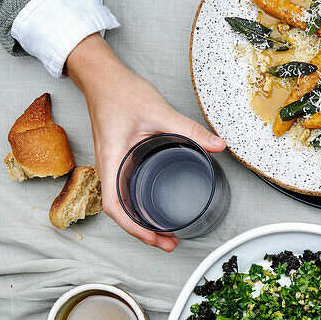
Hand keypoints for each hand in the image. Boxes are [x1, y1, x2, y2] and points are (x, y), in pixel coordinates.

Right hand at [66, 34, 226, 250]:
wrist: (102, 76)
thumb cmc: (120, 92)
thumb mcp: (159, 111)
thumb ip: (190, 129)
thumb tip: (218, 145)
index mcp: (111, 160)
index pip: (114, 206)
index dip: (133, 228)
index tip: (155, 238)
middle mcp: (109, 166)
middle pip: (120, 211)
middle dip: (142, 231)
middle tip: (170, 243)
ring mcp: (113, 164)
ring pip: (122, 203)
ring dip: (141, 220)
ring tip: (166, 233)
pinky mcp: (119, 158)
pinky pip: (125, 189)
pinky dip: (139, 204)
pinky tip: (155, 208)